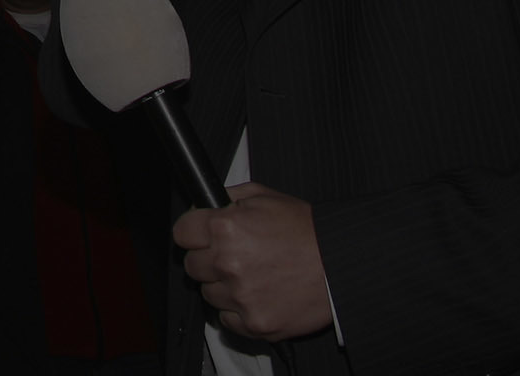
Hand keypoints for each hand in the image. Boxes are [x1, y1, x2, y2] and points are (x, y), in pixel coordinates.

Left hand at [173, 182, 331, 342]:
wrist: (338, 264)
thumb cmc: (305, 229)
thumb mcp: (264, 196)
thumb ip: (228, 197)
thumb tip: (203, 206)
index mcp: (226, 228)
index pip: (181, 233)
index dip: (192, 231)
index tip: (199, 234)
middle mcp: (228, 263)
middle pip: (191, 265)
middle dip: (207, 257)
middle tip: (231, 253)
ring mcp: (240, 297)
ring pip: (208, 294)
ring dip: (222, 285)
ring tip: (251, 273)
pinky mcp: (253, 324)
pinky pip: (226, 319)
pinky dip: (237, 309)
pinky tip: (257, 293)